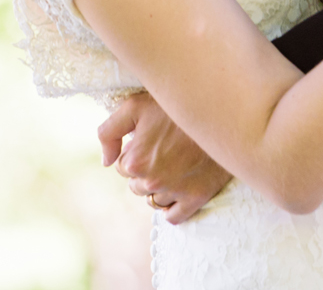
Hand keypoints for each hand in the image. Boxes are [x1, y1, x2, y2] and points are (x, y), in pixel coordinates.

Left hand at [97, 91, 232, 223]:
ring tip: (173, 166)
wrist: (217, 111)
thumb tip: (106, 161)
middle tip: (163, 152)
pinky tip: (178, 189)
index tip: (149, 142)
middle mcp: (152, 181)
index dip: (134, 154)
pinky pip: (174, 217)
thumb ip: (109, 131)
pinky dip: (173, 208)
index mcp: (135, 161)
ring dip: (158, 189)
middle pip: (136, 186)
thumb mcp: (134, 106)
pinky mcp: (196, 198)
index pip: (122, 168)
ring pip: (153, 202)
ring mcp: (175, 192)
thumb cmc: (173, 107)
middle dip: (144, 172)